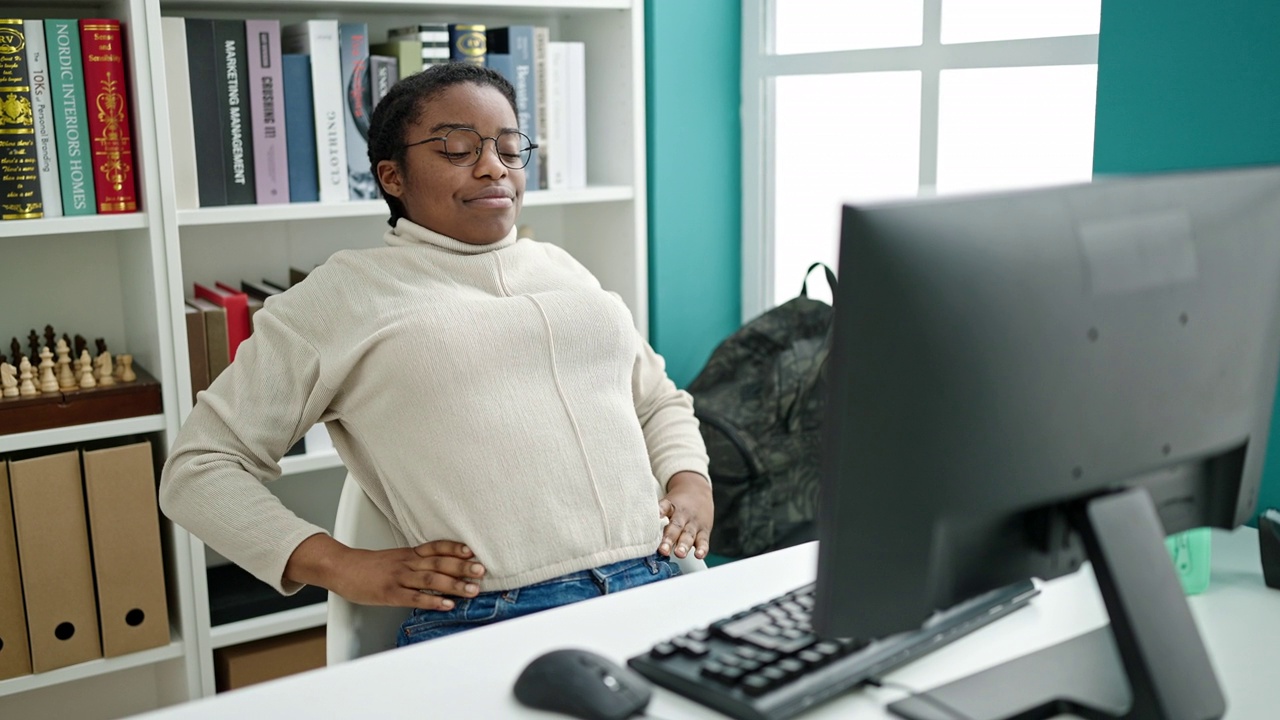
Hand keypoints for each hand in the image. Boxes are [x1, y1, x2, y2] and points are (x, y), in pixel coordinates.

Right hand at [287, 535, 485, 610]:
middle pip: (438, 563)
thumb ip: (417, 563)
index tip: (472, 552)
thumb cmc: (370, 566)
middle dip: (461, 567)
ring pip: (430, 580)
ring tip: (471, 590)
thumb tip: (442, 570)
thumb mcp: (396, 558)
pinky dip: (432, 601)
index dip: (454, 549)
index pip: (436, 548)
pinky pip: (414, 597)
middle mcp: (407, 563)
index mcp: (409, 554)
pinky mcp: (390, 593)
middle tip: (480, 571)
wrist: (342, 568)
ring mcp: (398, 578)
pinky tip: (447, 604)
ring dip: (453, 585)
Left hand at [658, 471, 713, 559]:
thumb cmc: (677, 503)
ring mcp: (694, 523)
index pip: (664, 507)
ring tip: (679, 553)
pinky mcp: (704, 531)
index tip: (655, 516)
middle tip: (663, 550)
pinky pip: (703, 540)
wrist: (698, 490)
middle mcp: (683, 514)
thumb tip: (634, 530)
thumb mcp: (665, 503)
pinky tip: (699, 555)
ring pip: (689, 534)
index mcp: (671, 506)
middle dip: (669, 539)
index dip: (659, 511)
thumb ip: (654, 516)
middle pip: (675, 526)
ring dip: (684, 545)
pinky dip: (702, 549)